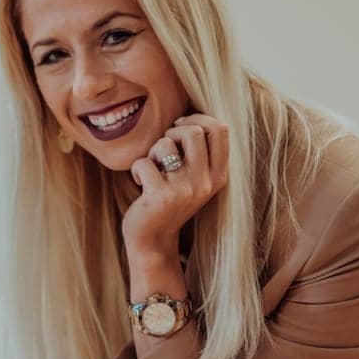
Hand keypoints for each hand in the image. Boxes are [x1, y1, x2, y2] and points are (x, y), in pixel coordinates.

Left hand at [122, 111, 229, 259]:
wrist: (153, 240)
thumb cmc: (170, 200)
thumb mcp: (194, 178)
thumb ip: (199, 152)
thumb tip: (187, 118)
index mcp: (218, 175)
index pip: (221, 129)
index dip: (198, 119)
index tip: (181, 128)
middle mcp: (206, 183)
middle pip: (194, 131)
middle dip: (172, 133)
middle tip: (164, 150)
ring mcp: (184, 190)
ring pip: (166, 144)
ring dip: (153, 152)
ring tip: (153, 169)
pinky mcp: (160, 197)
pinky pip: (143, 162)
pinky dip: (137, 169)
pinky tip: (141, 184)